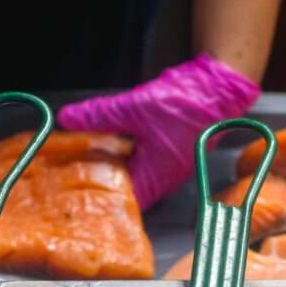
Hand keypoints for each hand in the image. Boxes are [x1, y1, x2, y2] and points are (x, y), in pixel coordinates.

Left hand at [57, 54, 259, 208]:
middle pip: (122, 188)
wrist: (218, 86)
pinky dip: (120, 153)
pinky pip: (137, 159)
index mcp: (155, 177)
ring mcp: (165, 166)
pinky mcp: (166, 151)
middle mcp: (162, 178)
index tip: (70, 188)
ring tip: (78, 157)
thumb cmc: (184, 104)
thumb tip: (67, 118)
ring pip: (129, 172)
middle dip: (96, 180)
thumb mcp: (133, 108)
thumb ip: (98, 115)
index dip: (95, 197)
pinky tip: (103, 141)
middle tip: (66, 172)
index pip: (120, 200)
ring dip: (108, 165)